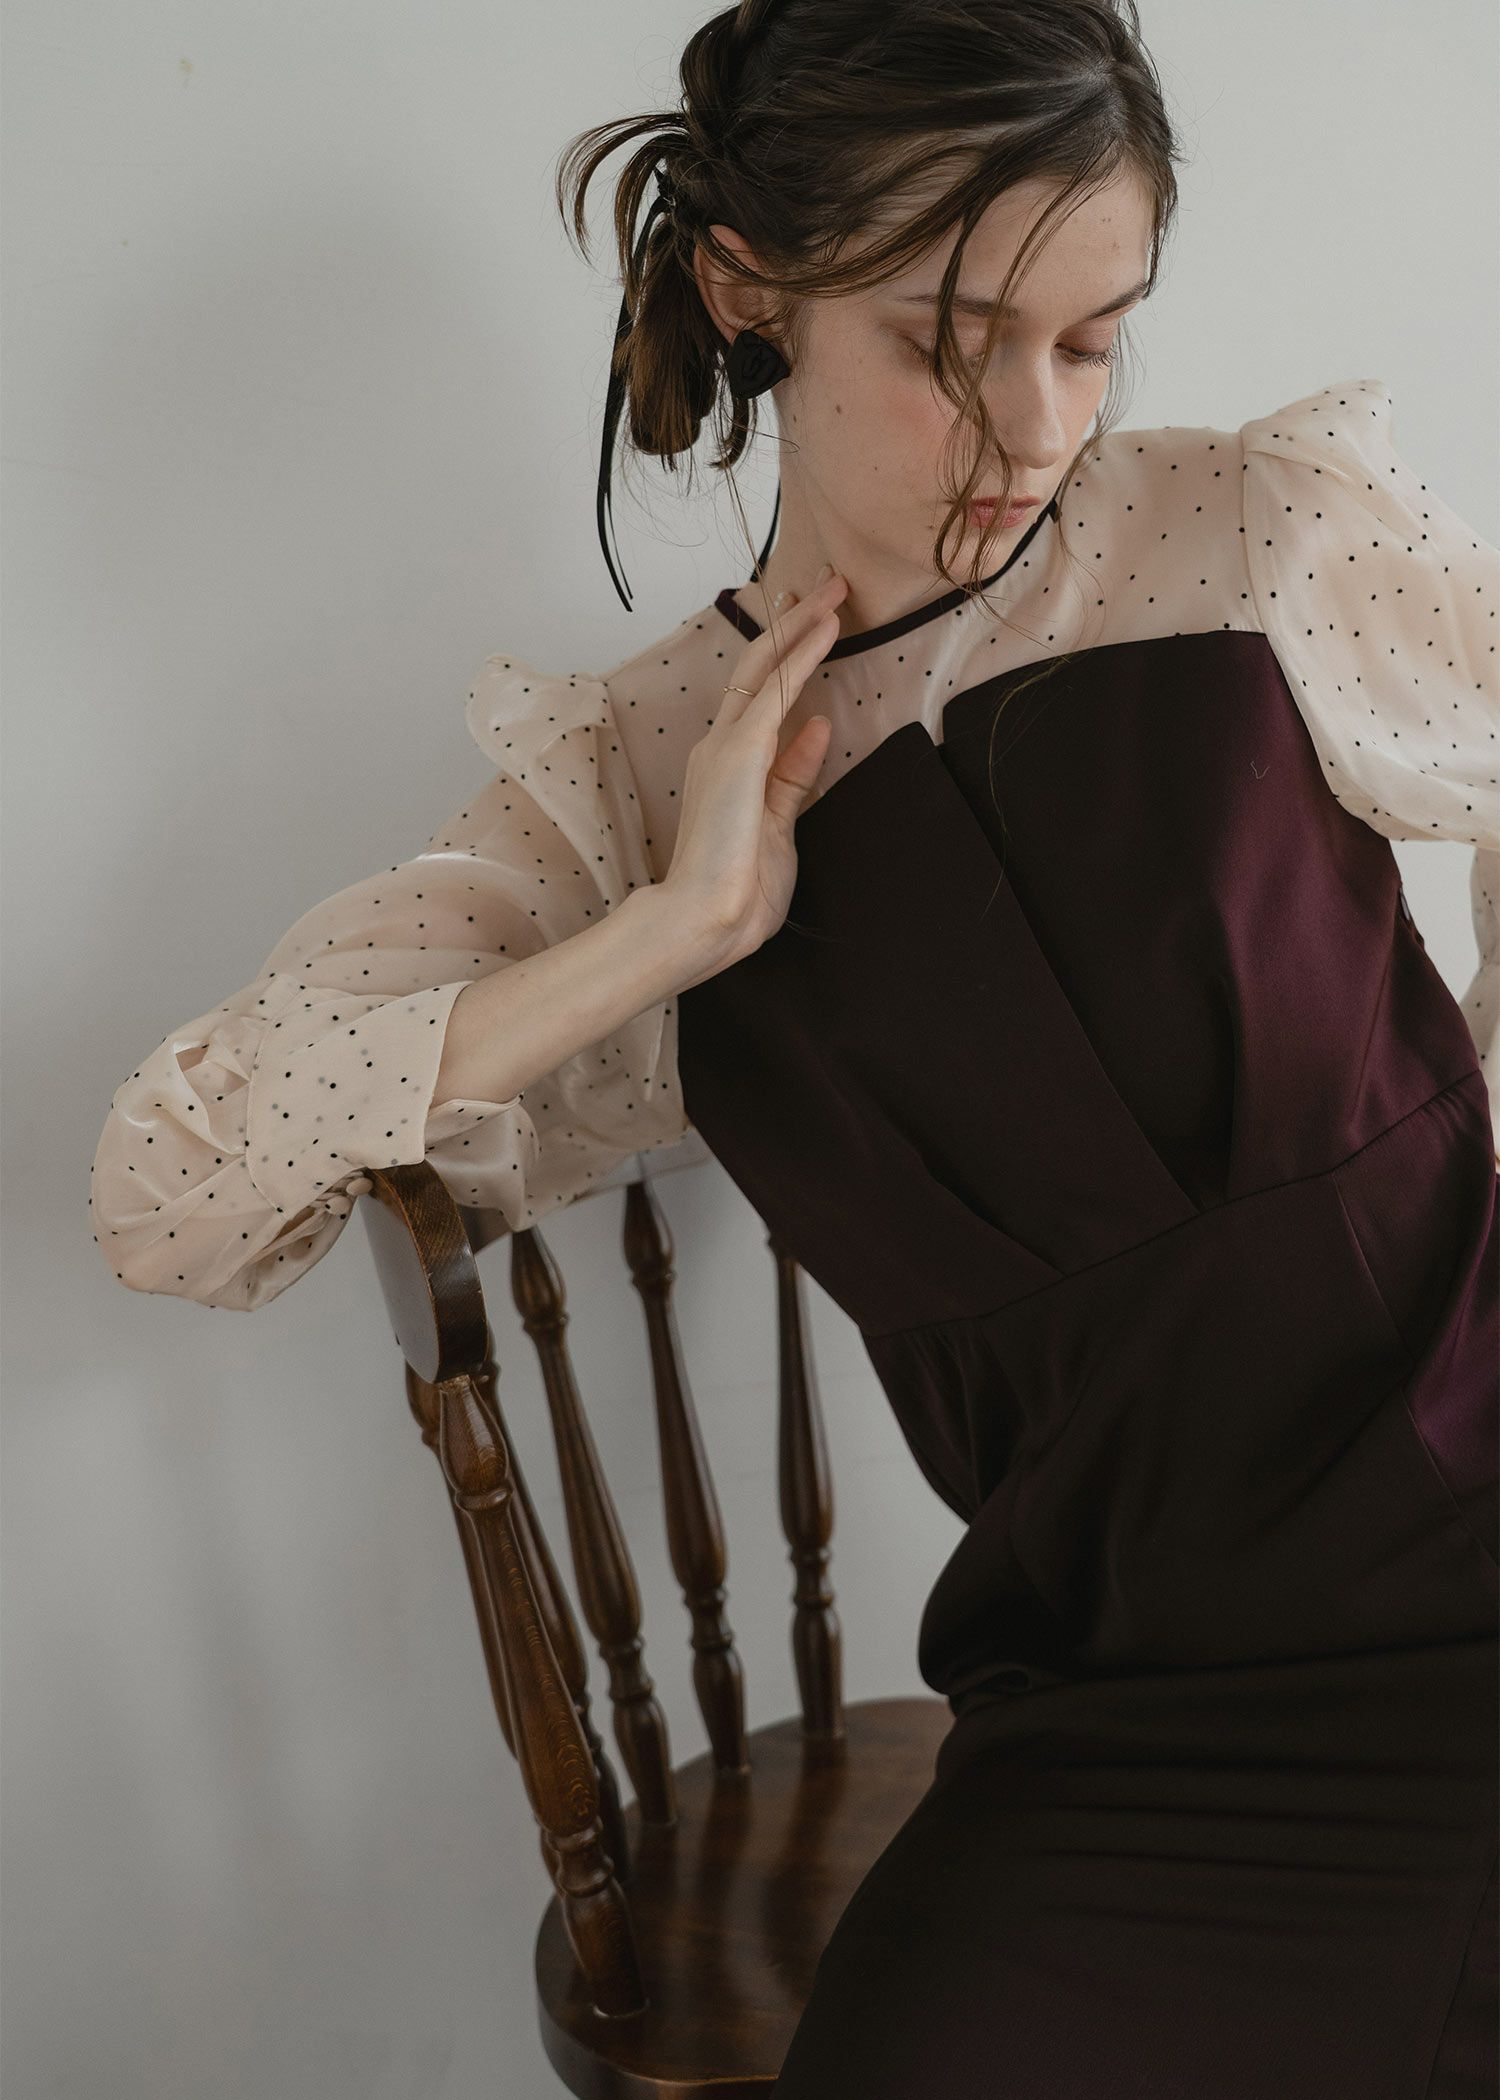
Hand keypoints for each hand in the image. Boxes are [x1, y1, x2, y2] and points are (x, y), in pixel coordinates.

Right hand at [662, 565, 848, 972]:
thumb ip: (794, 774)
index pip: (756, 695)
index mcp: (726, 765)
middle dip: (792, 623)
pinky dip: (804, 653)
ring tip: (834, 591)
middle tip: (824, 587)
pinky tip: (827, 627)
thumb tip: (818, 725)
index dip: (783, 655)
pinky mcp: (740, 751)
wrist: (704, 920)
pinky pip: (778, 688)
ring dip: (801, 624)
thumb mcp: (779, 824)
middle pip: (757, 666)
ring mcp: (726, 744)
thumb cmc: (738, 890)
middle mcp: (720, 744)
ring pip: (765, 664)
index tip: (807, 623)